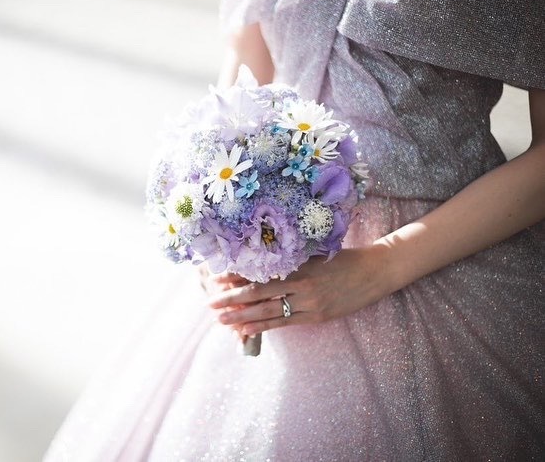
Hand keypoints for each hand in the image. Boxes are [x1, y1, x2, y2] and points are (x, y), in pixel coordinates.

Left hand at [207, 245, 395, 335]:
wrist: (374, 272)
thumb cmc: (342, 258)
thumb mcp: (313, 254)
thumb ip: (289, 261)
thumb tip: (257, 264)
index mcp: (298, 267)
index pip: (260, 274)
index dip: (236, 279)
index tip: (216, 280)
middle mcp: (301, 286)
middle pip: (259, 295)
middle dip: (232, 301)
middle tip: (210, 305)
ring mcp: (309, 304)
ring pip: (268, 313)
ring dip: (242, 318)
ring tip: (222, 320)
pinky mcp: (316, 317)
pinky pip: (284, 324)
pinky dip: (263, 327)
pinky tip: (246, 330)